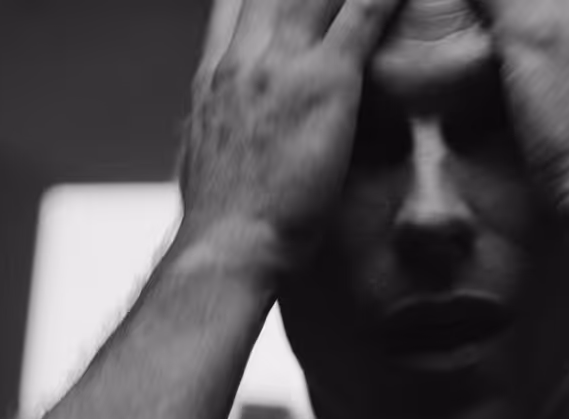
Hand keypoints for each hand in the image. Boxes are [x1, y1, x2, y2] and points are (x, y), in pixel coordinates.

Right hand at [177, 0, 402, 279]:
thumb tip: (224, 135)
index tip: (282, 1)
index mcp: (216, 79)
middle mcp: (244, 59)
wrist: (227, 245)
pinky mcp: (325, 80)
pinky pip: (362, 16)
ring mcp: (282, 65)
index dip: (263, 0)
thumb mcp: (206, 164)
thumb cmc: (224, 225)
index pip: (236, 9)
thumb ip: (223, 133)